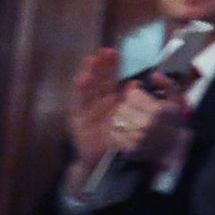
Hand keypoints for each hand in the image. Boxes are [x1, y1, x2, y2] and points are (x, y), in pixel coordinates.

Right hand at [65, 49, 122, 168]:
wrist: (105, 162)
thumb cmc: (120, 139)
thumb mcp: (132, 118)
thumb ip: (133, 100)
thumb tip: (135, 83)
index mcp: (111, 100)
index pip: (110, 79)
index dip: (111, 66)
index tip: (112, 51)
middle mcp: (98, 103)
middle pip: (99, 81)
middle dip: (100, 66)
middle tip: (102, 52)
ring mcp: (87, 111)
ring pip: (88, 90)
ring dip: (89, 75)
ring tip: (90, 61)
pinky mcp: (79, 121)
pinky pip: (80, 105)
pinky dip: (80, 92)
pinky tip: (82, 79)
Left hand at [107, 80, 188, 165]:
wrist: (174, 147)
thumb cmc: (174, 121)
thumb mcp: (176, 99)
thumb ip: (167, 84)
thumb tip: (154, 74)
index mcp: (157, 110)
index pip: (132, 94)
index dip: (133, 90)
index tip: (136, 90)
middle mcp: (146, 124)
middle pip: (122, 107)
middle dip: (126, 103)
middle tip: (132, 104)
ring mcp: (137, 138)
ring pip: (115, 120)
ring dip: (120, 115)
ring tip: (129, 115)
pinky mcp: (129, 149)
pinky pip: (114, 134)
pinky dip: (116, 129)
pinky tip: (125, 127)